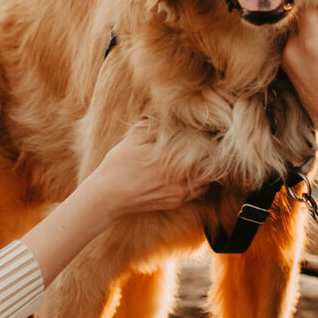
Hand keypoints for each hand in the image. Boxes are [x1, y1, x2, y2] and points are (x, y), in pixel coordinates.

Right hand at [80, 123, 204, 217]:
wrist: (107, 196)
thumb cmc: (118, 165)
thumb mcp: (134, 138)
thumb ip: (154, 125)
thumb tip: (171, 115)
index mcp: (171, 156)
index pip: (204, 145)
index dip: (207, 137)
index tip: (207, 131)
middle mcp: (179, 176)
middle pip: (210, 163)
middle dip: (209, 153)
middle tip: (208, 144)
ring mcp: (179, 192)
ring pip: (208, 179)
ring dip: (206, 169)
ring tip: (200, 159)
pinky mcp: (176, 202)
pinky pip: (199, 192)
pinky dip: (200, 182)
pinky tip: (191, 174)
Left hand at [282, 5, 317, 138]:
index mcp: (310, 43)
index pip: (308, 6)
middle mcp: (292, 49)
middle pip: (299, 16)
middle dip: (317, 13)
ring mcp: (286, 58)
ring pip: (295, 28)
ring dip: (311, 26)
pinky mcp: (286, 66)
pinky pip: (293, 42)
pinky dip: (306, 39)